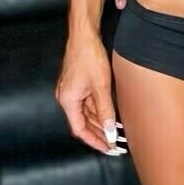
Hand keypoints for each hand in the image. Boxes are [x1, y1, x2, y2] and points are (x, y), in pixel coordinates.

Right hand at [55, 36, 127, 156]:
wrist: (84, 36)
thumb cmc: (89, 57)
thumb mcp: (101, 86)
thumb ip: (105, 110)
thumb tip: (109, 131)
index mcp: (68, 100)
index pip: (79, 129)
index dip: (93, 140)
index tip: (107, 149)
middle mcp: (67, 98)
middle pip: (83, 123)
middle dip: (99, 134)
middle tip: (114, 144)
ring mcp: (72, 91)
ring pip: (87, 113)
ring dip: (101, 123)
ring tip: (116, 133)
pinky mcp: (78, 84)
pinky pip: (89, 103)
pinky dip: (100, 111)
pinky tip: (112, 116)